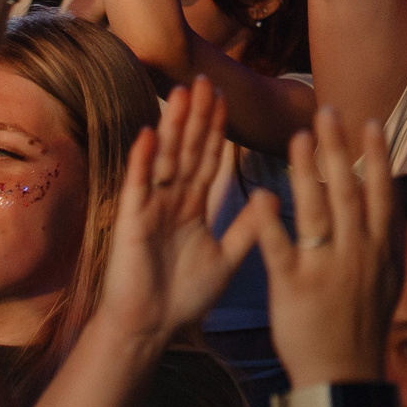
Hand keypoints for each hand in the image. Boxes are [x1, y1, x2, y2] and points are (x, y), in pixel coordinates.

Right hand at [96, 78, 263, 345]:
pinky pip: (137, 185)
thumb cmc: (183, 297)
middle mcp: (172, 201)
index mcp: (194, 207)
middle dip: (197, 116)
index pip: (210, 160)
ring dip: (173, 126)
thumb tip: (275, 197)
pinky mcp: (131, 221)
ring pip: (165, 158)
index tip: (227, 98)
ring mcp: (150, 207)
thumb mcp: (227, 259)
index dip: (218, 130)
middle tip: (207, 78)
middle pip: (188, 150)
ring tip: (182, 92)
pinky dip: (142, 159)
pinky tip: (148, 133)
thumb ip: (247, 228)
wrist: (149, 328)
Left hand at [252, 107, 404, 389]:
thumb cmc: (363, 321)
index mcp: (380, 248)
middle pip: (346, 191)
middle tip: (326, 111)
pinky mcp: (292, 286)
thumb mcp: (389, 276)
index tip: (369, 122)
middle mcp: (356, 253)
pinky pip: (280, 247)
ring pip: (315, 211)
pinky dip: (269, 221)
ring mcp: (325, 269)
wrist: (341, 375)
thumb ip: (389, 233)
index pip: (380, 192)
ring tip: (295, 137)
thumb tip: (393, 191)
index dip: (376, 155)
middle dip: (337, 149)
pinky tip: (258, 194)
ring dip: (305, 171)